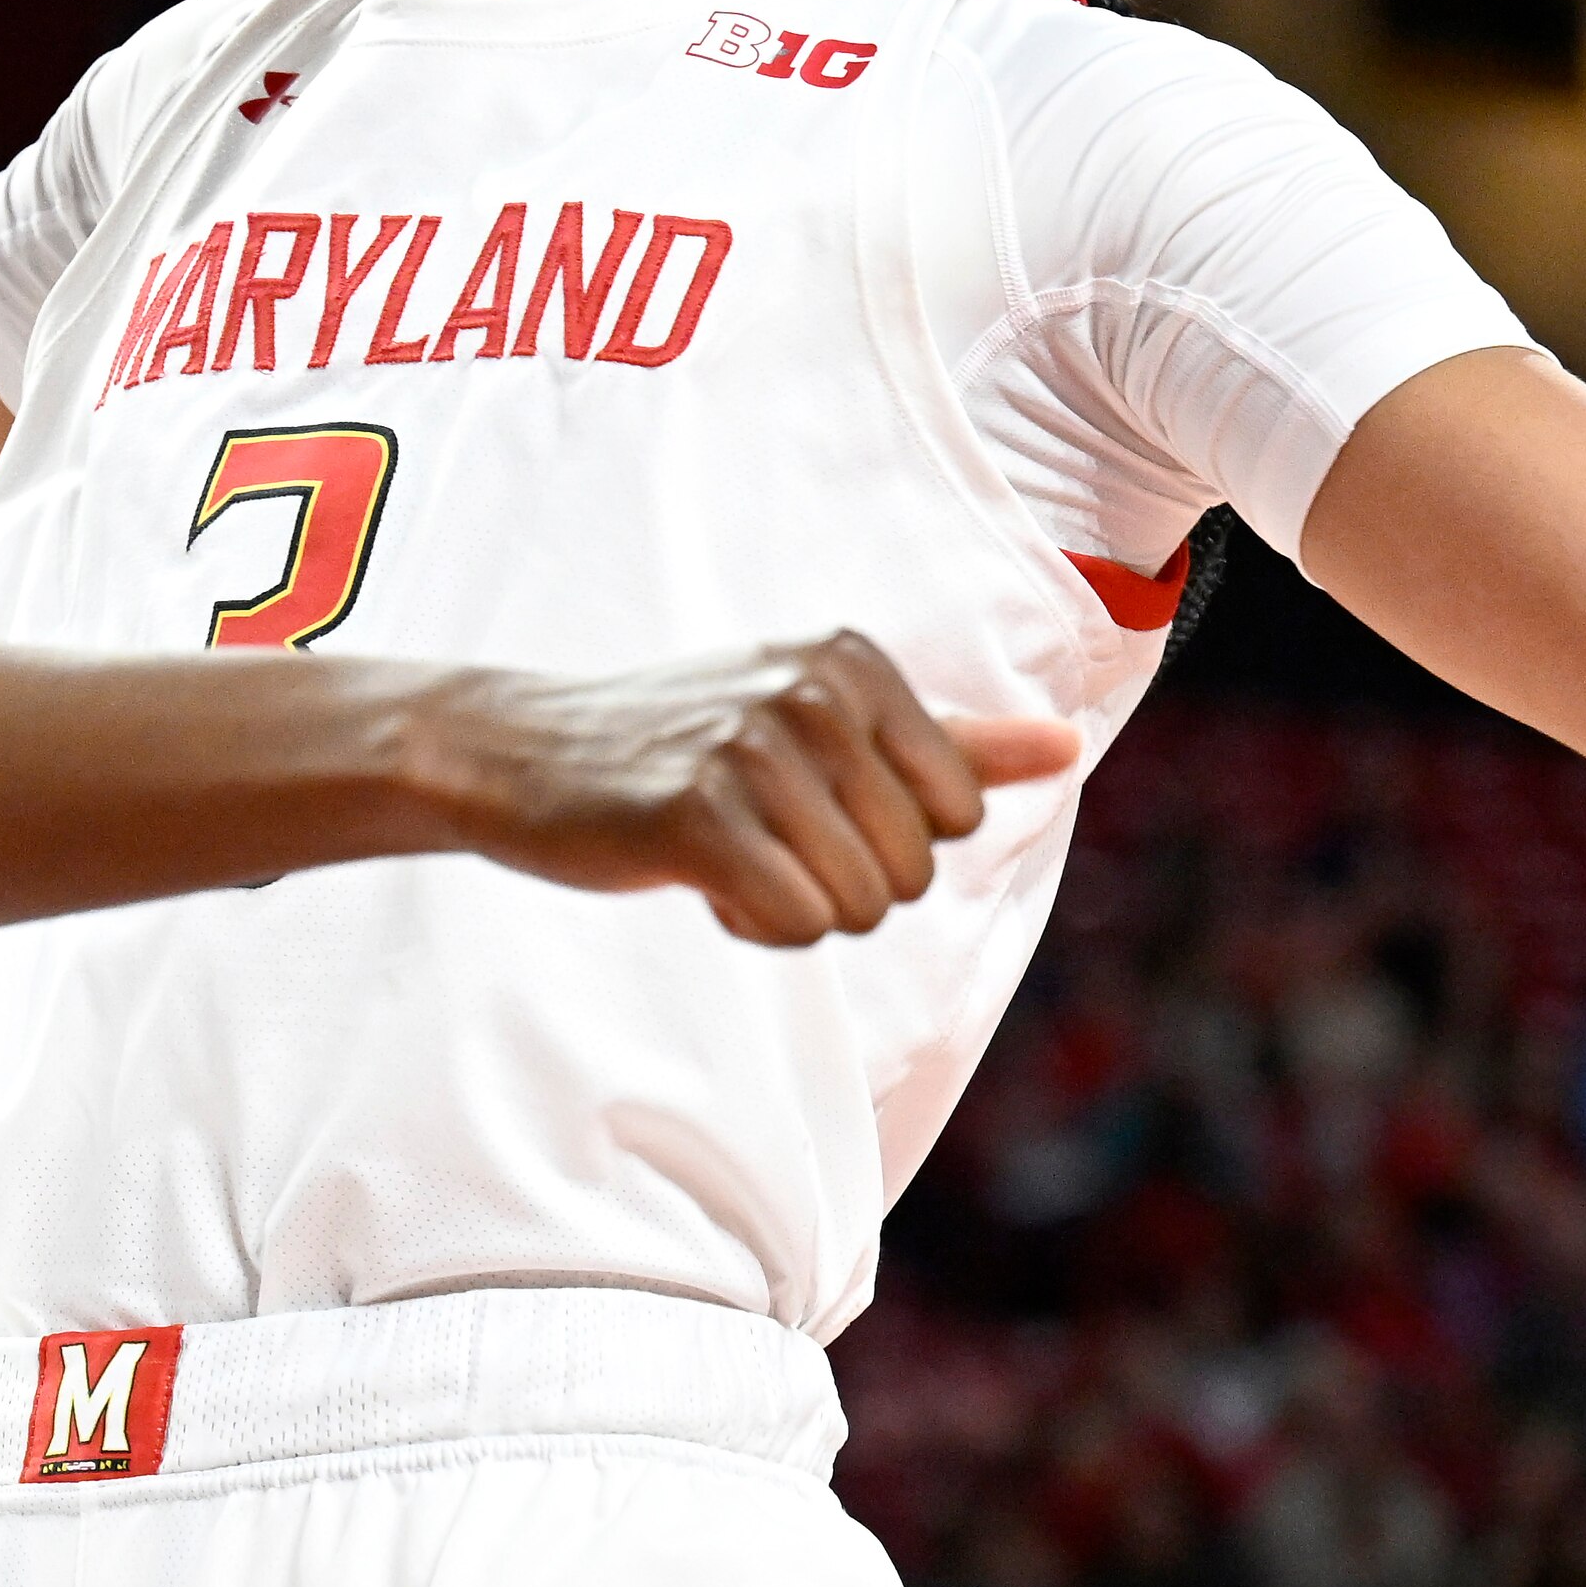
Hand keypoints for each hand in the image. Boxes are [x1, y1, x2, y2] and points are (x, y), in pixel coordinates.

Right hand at [459, 630, 1082, 940]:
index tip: (799, 801)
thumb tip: (1068, 745)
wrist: (516, 754)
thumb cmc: (679, 747)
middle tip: (751, 830)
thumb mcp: (817, 722)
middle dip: (838, 882)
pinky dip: (747, 924)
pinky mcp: (697, 813)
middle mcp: (813, 689)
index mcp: (855, 662)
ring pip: (856, 909)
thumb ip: (950, 743)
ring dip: (788, 908)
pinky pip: (792, 924)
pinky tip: (691, 873)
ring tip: (721, 847)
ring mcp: (753, 746)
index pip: (960, 816)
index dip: (883, 840)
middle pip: (912, 873)